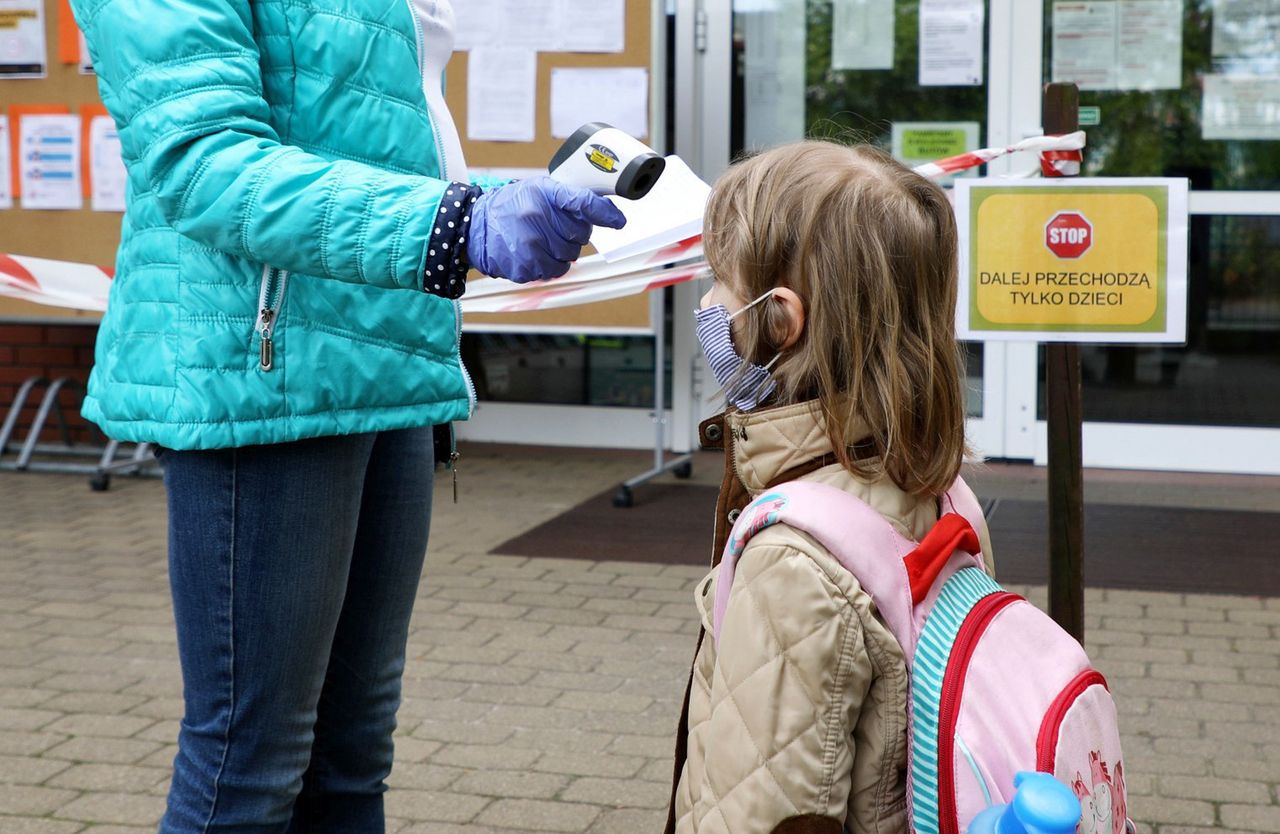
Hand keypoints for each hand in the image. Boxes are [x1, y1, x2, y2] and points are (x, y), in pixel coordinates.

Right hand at [465, 177, 626, 282]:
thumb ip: (568, 198)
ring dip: (561, 252)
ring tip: (542, 240)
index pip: (583, 202)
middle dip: (573, 233)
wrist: (474, 226)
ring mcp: (530, 244)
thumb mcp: (537, 190)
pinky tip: (533, 253)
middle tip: (554, 227)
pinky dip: (548, 265)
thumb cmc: (512, 207)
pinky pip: (553, 272)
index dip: (604, 213)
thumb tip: (605, 211)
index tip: (619, 221)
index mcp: (544, 194)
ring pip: (569, 257)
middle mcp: (537, 217)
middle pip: (580, 235)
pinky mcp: (525, 267)